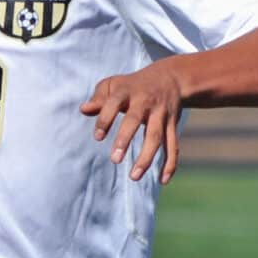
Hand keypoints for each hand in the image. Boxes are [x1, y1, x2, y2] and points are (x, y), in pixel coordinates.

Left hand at [79, 64, 185, 183]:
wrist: (171, 78)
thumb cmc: (133, 85)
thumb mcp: (114, 84)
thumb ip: (99, 98)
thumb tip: (83, 109)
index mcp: (128, 91)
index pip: (114, 103)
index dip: (105, 119)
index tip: (97, 137)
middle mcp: (145, 102)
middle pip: (135, 120)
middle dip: (125, 139)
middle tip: (114, 159)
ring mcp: (161, 114)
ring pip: (156, 137)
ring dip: (146, 157)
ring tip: (134, 177)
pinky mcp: (173, 125)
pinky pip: (173, 145)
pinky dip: (170, 163)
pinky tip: (163, 180)